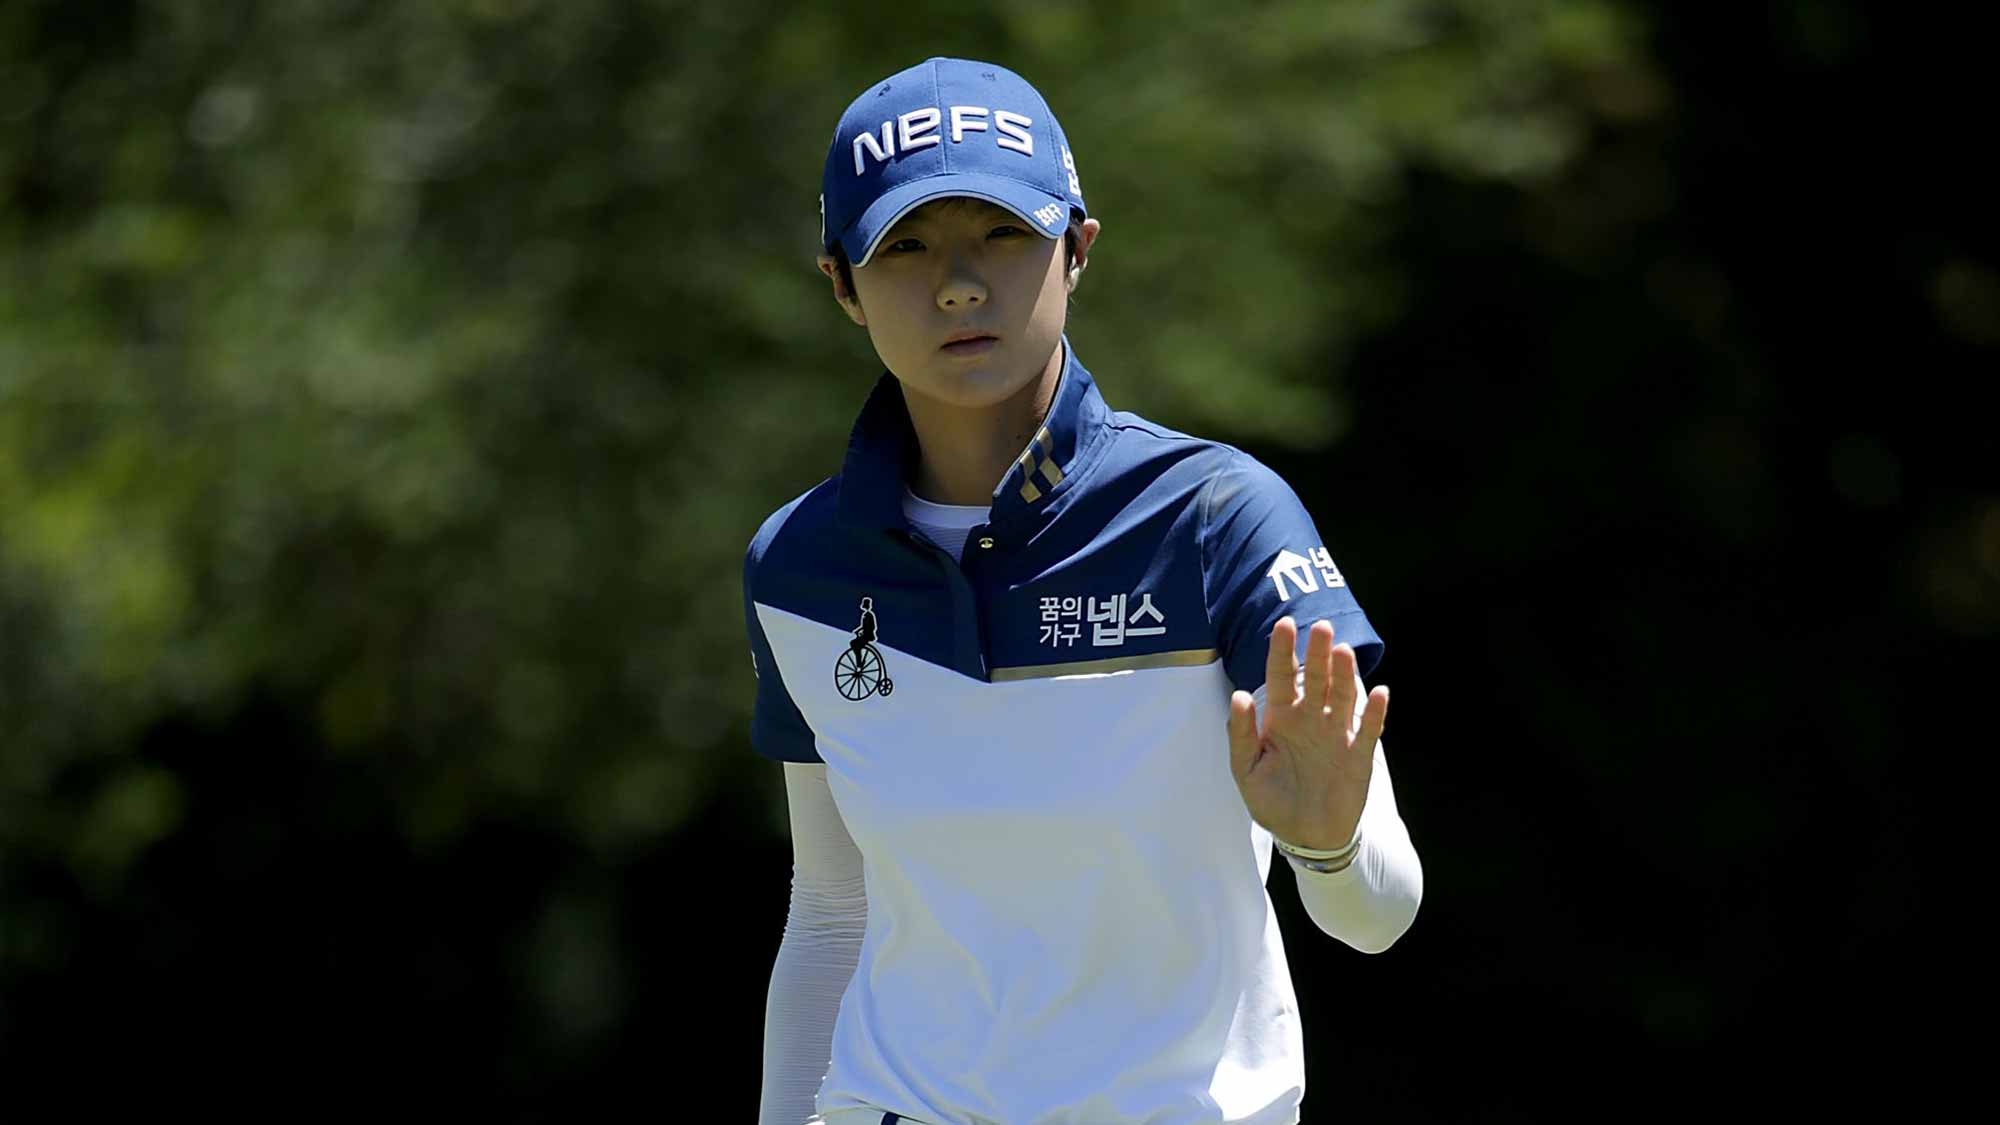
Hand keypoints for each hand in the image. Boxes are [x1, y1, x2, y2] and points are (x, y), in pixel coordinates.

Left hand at [1226, 617, 1388, 851]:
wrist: (1304, 836)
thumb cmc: (1272, 800)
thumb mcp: (1246, 770)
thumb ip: (1240, 734)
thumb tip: (1239, 696)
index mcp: (1281, 717)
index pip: (1281, 676)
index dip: (1282, 650)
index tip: (1284, 624)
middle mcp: (1310, 718)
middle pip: (1315, 678)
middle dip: (1318, 653)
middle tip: (1321, 627)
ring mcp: (1336, 734)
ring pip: (1342, 696)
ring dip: (1344, 675)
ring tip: (1344, 652)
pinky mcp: (1358, 754)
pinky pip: (1368, 729)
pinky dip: (1374, 712)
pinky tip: (1378, 693)